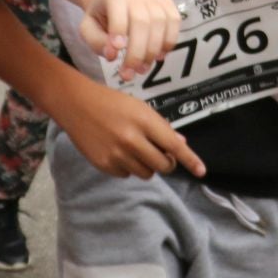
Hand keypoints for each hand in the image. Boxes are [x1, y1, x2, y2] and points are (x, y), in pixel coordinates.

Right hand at [58, 79, 206, 178]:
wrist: (76, 104)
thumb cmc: (111, 102)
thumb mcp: (139, 107)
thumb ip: (160, 127)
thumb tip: (180, 144)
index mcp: (144, 121)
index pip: (174, 146)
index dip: (190, 160)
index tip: (202, 171)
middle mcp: (132, 140)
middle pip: (162, 165)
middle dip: (167, 163)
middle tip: (162, 155)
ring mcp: (117, 154)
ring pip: (146, 173)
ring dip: (147, 166)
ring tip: (136, 150)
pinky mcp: (104, 164)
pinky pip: (127, 175)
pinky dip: (128, 167)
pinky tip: (118, 151)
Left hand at [78, 0, 179, 81]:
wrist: (115, 1)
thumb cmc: (101, 18)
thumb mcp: (87, 29)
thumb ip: (96, 41)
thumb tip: (112, 54)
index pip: (117, 6)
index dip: (118, 29)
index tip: (115, 54)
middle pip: (141, 20)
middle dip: (136, 51)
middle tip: (128, 73)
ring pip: (160, 22)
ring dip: (152, 51)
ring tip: (142, 69)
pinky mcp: (167, 3)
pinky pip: (174, 21)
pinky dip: (168, 42)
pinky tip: (158, 56)